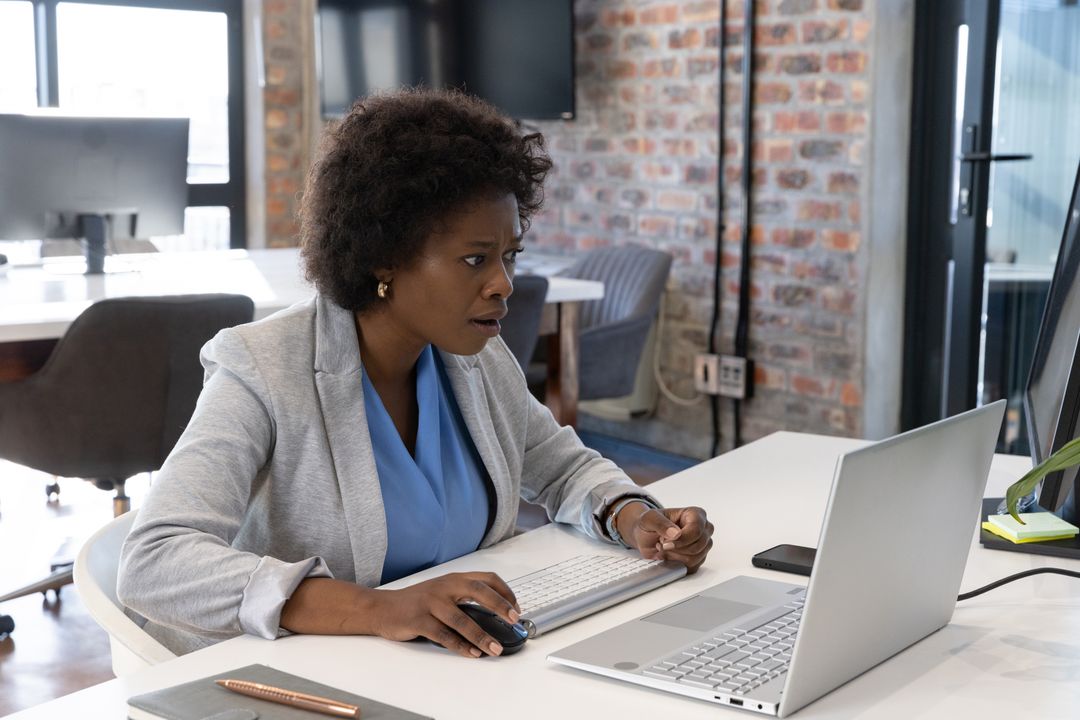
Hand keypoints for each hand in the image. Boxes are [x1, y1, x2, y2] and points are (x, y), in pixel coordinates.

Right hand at [369, 572, 519, 657]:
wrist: (382, 608)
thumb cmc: (417, 602)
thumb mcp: (442, 592)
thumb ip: (464, 598)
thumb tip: (495, 615)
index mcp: (454, 579)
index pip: (486, 578)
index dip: (504, 592)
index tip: (515, 607)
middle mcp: (444, 587)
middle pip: (478, 591)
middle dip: (499, 606)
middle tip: (513, 620)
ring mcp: (431, 603)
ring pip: (462, 619)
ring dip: (481, 635)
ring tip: (494, 648)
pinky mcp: (420, 620)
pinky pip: (444, 635)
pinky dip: (460, 646)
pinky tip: (472, 653)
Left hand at [618, 504, 712, 573]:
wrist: (646, 537)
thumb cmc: (651, 524)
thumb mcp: (649, 518)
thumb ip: (660, 523)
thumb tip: (675, 533)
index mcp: (696, 514)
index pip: (696, 530)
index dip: (681, 539)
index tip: (666, 542)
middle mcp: (703, 529)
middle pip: (697, 546)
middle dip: (676, 549)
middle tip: (662, 544)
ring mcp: (703, 545)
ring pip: (695, 558)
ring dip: (674, 556)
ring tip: (664, 548)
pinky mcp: (698, 559)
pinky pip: (692, 567)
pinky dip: (676, 564)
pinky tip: (668, 556)